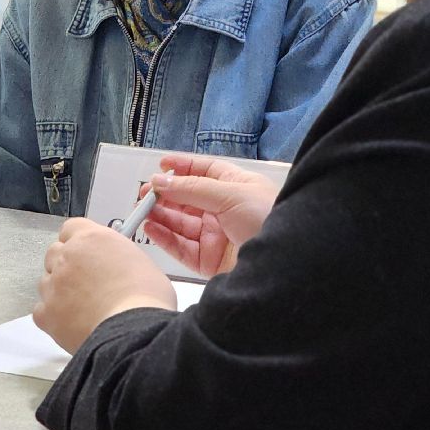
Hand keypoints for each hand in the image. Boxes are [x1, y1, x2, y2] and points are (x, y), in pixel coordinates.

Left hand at [34, 218, 175, 353]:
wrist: (133, 332)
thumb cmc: (145, 300)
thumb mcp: (139, 261)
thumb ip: (116, 255)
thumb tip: (113, 263)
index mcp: (92, 238)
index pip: (71, 228)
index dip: (78, 242)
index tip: (86, 253)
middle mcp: (68, 256)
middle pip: (55, 253)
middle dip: (67, 266)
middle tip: (86, 283)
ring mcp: (54, 284)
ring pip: (46, 281)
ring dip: (59, 291)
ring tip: (83, 307)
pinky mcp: (46, 312)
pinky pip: (41, 310)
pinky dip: (53, 316)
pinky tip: (73, 323)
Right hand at [140, 154, 280, 277]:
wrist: (287, 263)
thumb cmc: (271, 219)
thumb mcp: (231, 194)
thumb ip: (192, 188)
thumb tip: (161, 180)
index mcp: (235, 186)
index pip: (203, 171)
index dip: (182, 167)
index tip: (160, 165)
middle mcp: (224, 210)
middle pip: (187, 199)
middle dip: (165, 194)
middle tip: (145, 194)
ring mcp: (216, 236)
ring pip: (180, 223)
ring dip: (160, 215)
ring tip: (142, 210)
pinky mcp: (209, 261)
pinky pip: (180, 247)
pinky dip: (163, 237)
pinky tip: (151, 228)